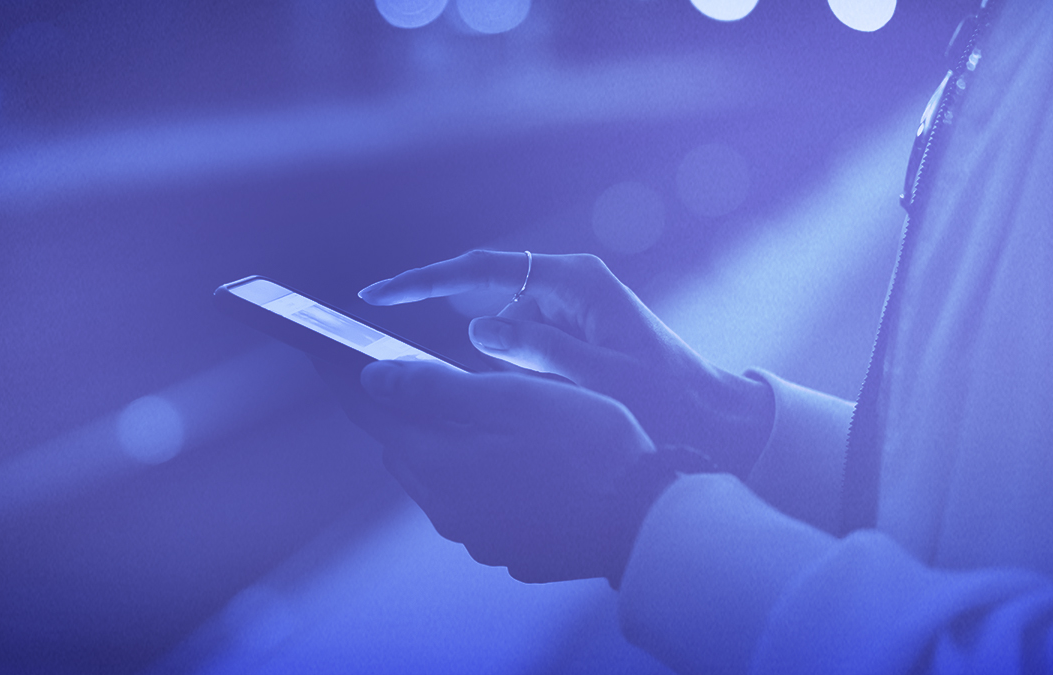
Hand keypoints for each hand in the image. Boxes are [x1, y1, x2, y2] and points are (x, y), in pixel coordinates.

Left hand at [343, 358, 659, 583]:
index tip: (323, 352)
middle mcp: (446, 506)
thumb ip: (435, 388)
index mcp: (439, 462)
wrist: (645, 518)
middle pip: (401, 445)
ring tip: (456, 410)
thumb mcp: (512, 398)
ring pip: (434, 476)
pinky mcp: (505, 547)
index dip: (344, 377)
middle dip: (396, 409)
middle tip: (397, 371)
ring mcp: (475, 533)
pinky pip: (469, 502)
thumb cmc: (587, 446)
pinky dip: (471, 475)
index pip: (372, 412)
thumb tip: (371, 378)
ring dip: (436, 444)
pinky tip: (501, 456)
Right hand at [359, 250, 771, 476]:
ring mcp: (566, 306)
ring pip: (500, 321)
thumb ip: (540, 351)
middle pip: (484, 287)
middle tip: (386, 319)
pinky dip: (504, 363)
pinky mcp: (566, 331)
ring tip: (515, 379)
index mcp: (577, 282)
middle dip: (442, 308)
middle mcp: (567, 285)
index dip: (426, 281)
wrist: (710, 417)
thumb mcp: (602, 380)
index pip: (483, 269)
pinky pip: (517, 341)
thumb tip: (475, 327)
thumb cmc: (666, 400)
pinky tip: (513, 389)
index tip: (380, 294)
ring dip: (489, 352)